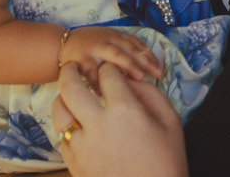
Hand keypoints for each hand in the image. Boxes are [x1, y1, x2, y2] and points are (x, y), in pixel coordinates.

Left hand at [52, 62, 187, 176]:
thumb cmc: (167, 161)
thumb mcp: (170, 121)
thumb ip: (149, 93)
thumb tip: (127, 80)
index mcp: (125, 110)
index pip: (107, 73)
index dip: (111, 69)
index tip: (113, 73)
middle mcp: (98, 125)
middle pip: (71, 86)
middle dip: (70, 70)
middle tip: (72, 66)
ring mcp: (82, 146)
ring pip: (58, 111)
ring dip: (63, 98)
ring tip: (69, 94)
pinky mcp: (74, 164)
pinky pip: (62, 136)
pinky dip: (67, 126)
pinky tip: (77, 124)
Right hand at [60, 27, 163, 91]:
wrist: (62, 44)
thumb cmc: (92, 49)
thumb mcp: (111, 44)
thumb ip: (127, 54)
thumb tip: (149, 70)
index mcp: (117, 37)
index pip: (137, 45)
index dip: (150, 57)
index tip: (160, 70)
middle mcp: (108, 40)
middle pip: (130, 49)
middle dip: (144, 61)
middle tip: (156, 74)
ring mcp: (94, 49)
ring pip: (114, 55)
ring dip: (127, 65)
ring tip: (138, 77)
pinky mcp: (80, 60)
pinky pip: (90, 71)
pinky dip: (98, 81)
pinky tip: (107, 92)